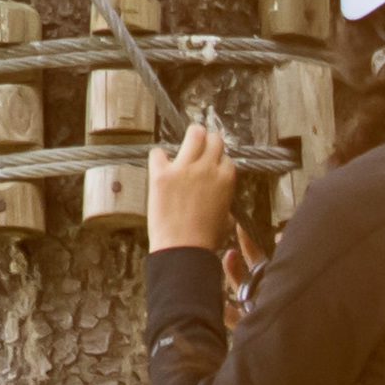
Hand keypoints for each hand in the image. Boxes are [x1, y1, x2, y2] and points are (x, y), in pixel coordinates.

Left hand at [147, 108, 236, 256]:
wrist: (183, 250)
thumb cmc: (205, 241)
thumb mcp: (226, 221)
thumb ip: (225, 204)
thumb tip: (222, 203)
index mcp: (226, 180)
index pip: (226, 157)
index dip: (218, 159)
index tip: (212, 164)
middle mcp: (207, 169)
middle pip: (213, 139)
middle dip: (208, 141)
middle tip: (201, 145)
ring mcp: (184, 169)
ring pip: (193, 134)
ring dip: (191, 136)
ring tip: (187, 142)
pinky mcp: (162, 174)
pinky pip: (158, 153)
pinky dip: (159, 157)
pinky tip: (160, 164)